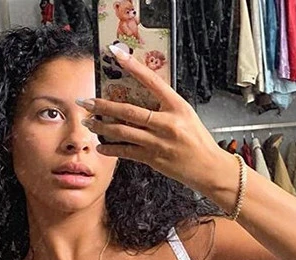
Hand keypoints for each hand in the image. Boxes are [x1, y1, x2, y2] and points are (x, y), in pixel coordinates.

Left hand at [78, 43, 226, 195]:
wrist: (207, 167)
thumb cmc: (197, 140)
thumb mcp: (185, 114)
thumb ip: (164, 105)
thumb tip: (140, 95)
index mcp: (176, 106)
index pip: (152, 81)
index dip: (133, 67)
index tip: (117, 55)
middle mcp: (166, 123)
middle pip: (129, 110)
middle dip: (103, 106)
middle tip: (87, 102)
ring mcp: (158, 142)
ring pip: (123, 132)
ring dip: (102, 127)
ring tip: (89, 123)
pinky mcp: (153, 159)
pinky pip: (127, 152)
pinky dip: (111, 149)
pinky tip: (101, 147)